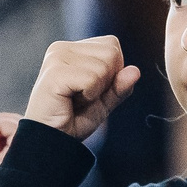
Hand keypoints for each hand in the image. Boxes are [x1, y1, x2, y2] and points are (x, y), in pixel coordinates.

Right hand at [24, 37, 138, 139]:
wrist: (51, 141)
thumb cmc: (73, 120)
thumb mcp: (104, 102)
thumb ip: (120, 86)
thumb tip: (135, 71)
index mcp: (72, 49)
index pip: (112, 45)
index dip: (112, 73)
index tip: (90, 90)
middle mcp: (62, 48)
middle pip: (111, 52)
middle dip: (106, 81)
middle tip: (82, 97)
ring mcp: (56, 58)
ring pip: (104, 66)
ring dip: (96, 91)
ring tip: (75, 100)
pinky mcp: (54, 73)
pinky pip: (92, 79)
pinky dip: (89, 96)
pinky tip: (70, 102)